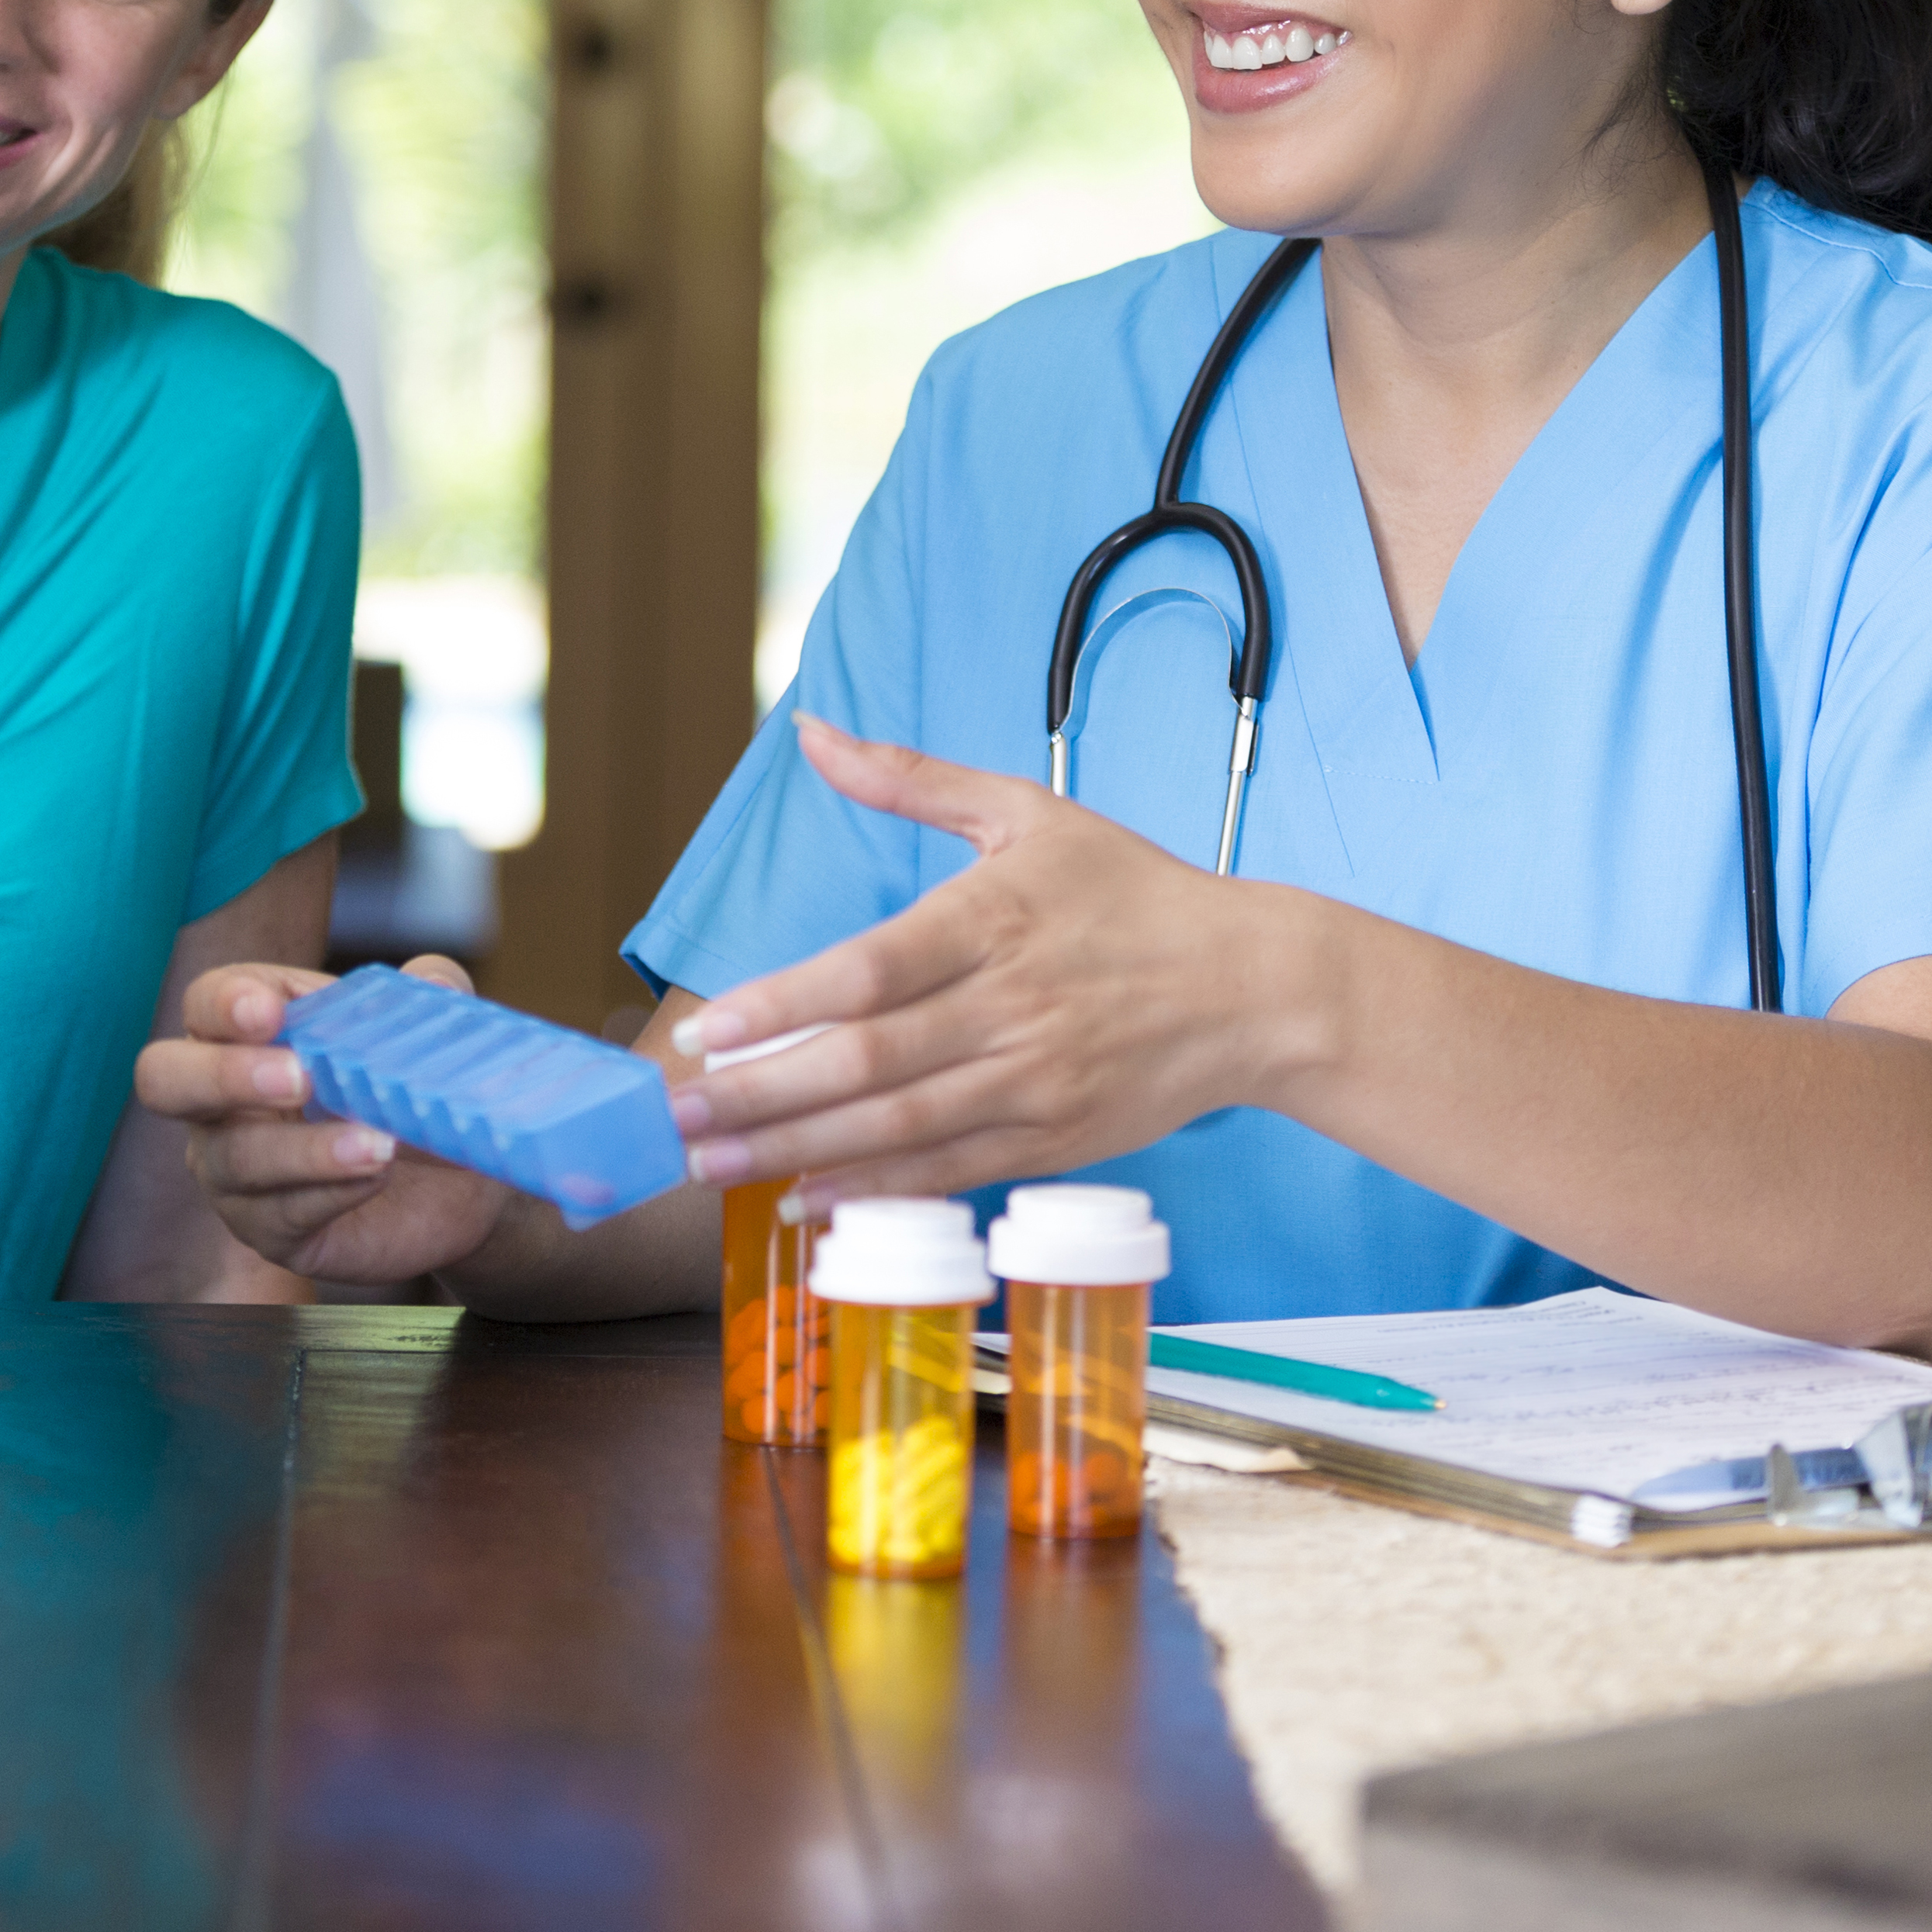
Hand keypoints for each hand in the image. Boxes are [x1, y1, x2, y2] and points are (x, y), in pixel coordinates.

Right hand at [132, 957, 518, 1285]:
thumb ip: (435, 986)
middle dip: (223, 1075)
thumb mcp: (433, 1025)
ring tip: (378, 1143)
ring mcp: (233, 1170)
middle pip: (165, 1081)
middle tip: (298, 1077)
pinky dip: (331, 1191)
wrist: (455, 1178)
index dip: (224, 1004)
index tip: (267, 1009)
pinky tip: (375, 1174)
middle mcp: (219, 1100)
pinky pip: (278, 1215)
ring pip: (234, 1159)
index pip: (204, 1005)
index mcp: (246, 1029)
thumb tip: (438, 987)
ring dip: (307, 1149)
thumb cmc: (417, 1085)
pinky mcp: (269, 1230)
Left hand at [661, 716, 1309, 1209]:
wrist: (1257, 987)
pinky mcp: (1054, 1138)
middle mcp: (1011, 1006)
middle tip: (674, 1117)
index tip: (704, 1030)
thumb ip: (910, 778)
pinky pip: (950, 1170)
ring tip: (709, 1164)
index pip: (871, 970)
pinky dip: (877, 1188)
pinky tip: (805, 1199)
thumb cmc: (1135, 892)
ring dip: (796, 1150)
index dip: (782, 1006)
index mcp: (996, 920)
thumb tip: (813, 731)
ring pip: (899, 1125)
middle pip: (868, 1060)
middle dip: (761, 1095)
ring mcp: (1034, 1080)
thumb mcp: (1028, 812)